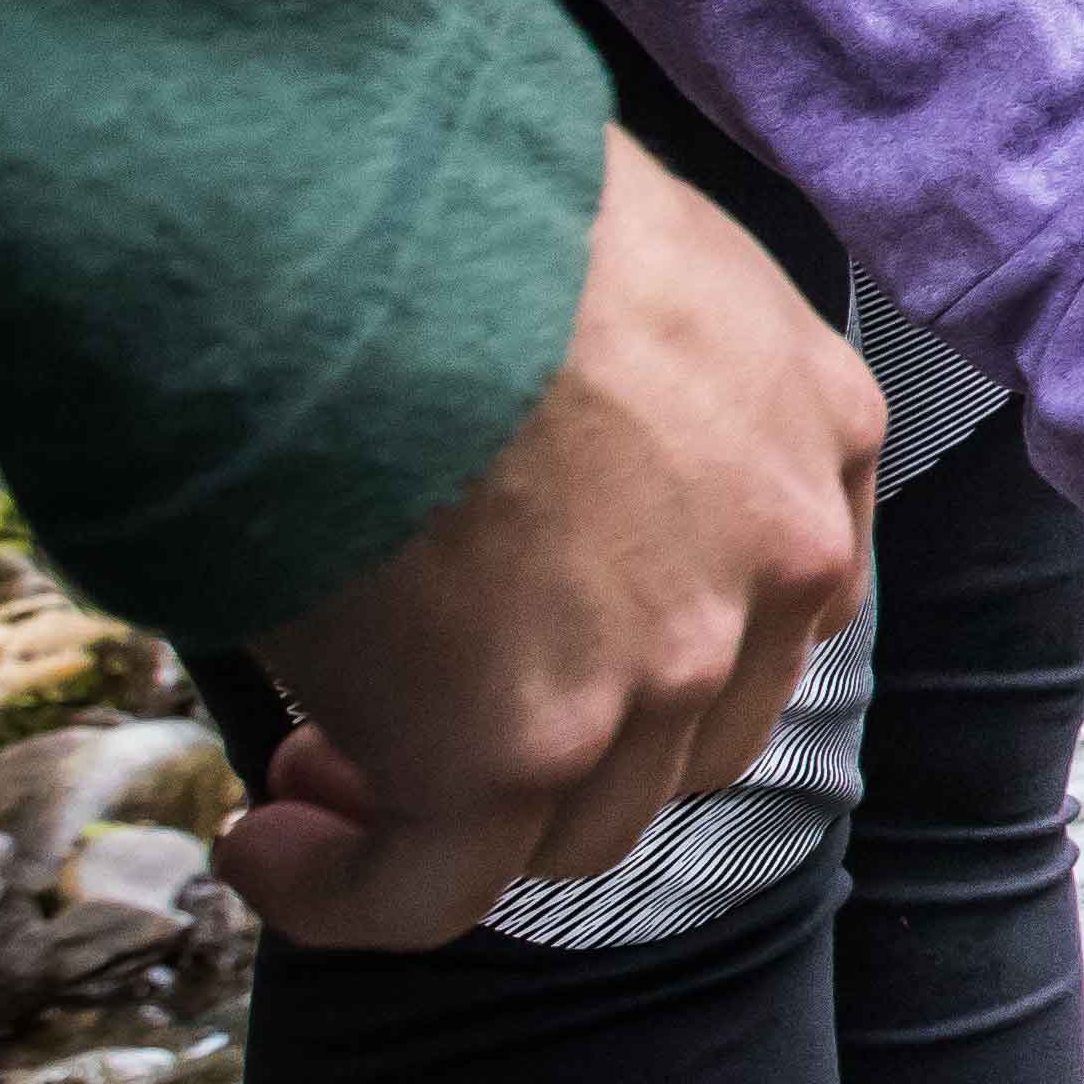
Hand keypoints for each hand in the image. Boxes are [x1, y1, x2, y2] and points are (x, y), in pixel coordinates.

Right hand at [231, 131, 881, 950]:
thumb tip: (512, 397)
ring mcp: (663, 668)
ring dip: (451, 813)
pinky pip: (437, 891)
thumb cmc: (451, 189)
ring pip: (577, 819)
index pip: (769, 591)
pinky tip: (268, 851)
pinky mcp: (523, 748)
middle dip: (560, 740)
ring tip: (318, 775)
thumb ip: (618, 352)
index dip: (649, 639)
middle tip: (411, 709)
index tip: (530, 628)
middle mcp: (772, 562)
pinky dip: (350, 894)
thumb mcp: (616, 246)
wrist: (357, 219)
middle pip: (691, 726)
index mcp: (815, 427)